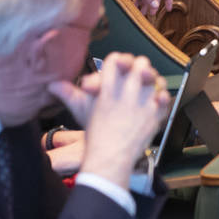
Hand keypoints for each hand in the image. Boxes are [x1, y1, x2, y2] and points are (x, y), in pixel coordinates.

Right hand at [50, 53, 167, 186]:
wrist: (110, 159)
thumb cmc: (96, 136)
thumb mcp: (81, 111)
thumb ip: (69, 94)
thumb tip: (53, 85)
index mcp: (107, 89)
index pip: (116, 59)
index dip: (117, 60)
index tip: (118, 65)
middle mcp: (127, 92)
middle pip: (139, 63)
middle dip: (136, 66)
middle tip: (134, 73)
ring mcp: (144, 102)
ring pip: (154, 77)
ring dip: (151, 78)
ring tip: (145, 83)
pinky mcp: (155, 114)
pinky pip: (165, 96)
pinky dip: (162, 95)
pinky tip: (157, 98)